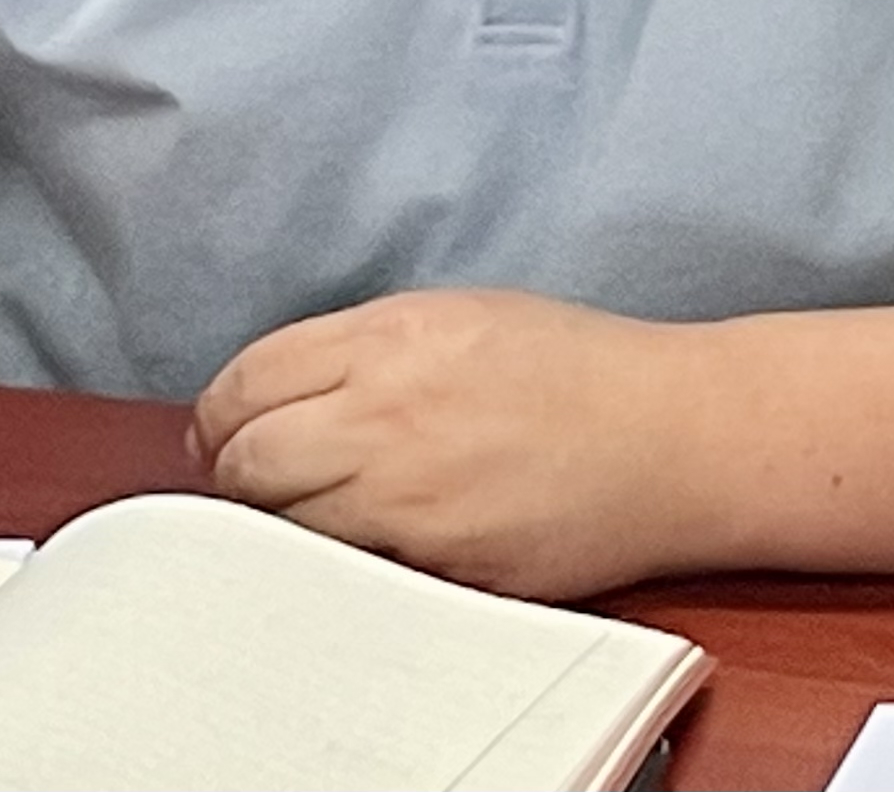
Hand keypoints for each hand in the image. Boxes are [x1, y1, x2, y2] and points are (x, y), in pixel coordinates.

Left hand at [189, 289, 716, 598]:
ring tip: (313, 517)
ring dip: (282, 527)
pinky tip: (368, 549)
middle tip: (251, 484)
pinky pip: (351, 578)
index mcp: (389, 339)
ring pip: (286, 531)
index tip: (226, 433)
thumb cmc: (579, 370)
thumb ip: (363, 349)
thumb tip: (278, 394)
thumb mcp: (460, 316)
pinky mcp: (440, 567)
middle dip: (236, 475)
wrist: (672, 435)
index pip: (246, 382)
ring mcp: (410, 500)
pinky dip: (340, 568)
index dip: (221, 416)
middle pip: (247, 462)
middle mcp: (386, 415)